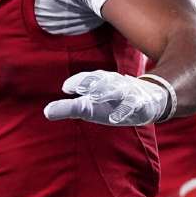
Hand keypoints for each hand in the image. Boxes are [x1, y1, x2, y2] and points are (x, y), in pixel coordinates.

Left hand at [43, 70, 168, 125]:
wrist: (148, 101)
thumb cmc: (111, 103)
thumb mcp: (88, 107)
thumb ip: (68, 108)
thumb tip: (46, 112)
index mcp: (99, 81)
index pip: (87, 78)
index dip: (77, 81)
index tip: (66, 88)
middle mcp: (113, 83)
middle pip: (102, 80)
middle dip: (91, 83)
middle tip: (80, 90)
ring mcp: (128, 92)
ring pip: (118, 89)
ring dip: (106, 93)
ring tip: (94, 99)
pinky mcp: (141, 103)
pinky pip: (133, 105)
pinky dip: (124, 110)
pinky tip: (115, 119)